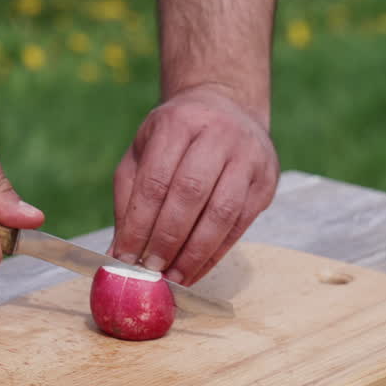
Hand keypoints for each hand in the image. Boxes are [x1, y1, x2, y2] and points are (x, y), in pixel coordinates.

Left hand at [109, 85, 278, 286]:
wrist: (228, 107)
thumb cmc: (177, 137)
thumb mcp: (144, 151)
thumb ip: (129, 198)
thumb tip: (119, 254)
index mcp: (179, 123)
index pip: (155, 181)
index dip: (139, 224)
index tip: (125, 257)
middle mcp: (218, 135)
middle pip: (190, 195)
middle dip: (167, 239)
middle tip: (150, 271)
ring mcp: (249, 157)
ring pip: (222, 212)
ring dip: (195, 252)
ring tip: (173, 278)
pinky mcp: (266, 180)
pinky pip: (241, 224)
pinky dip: (216, 253)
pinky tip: (195, 270)